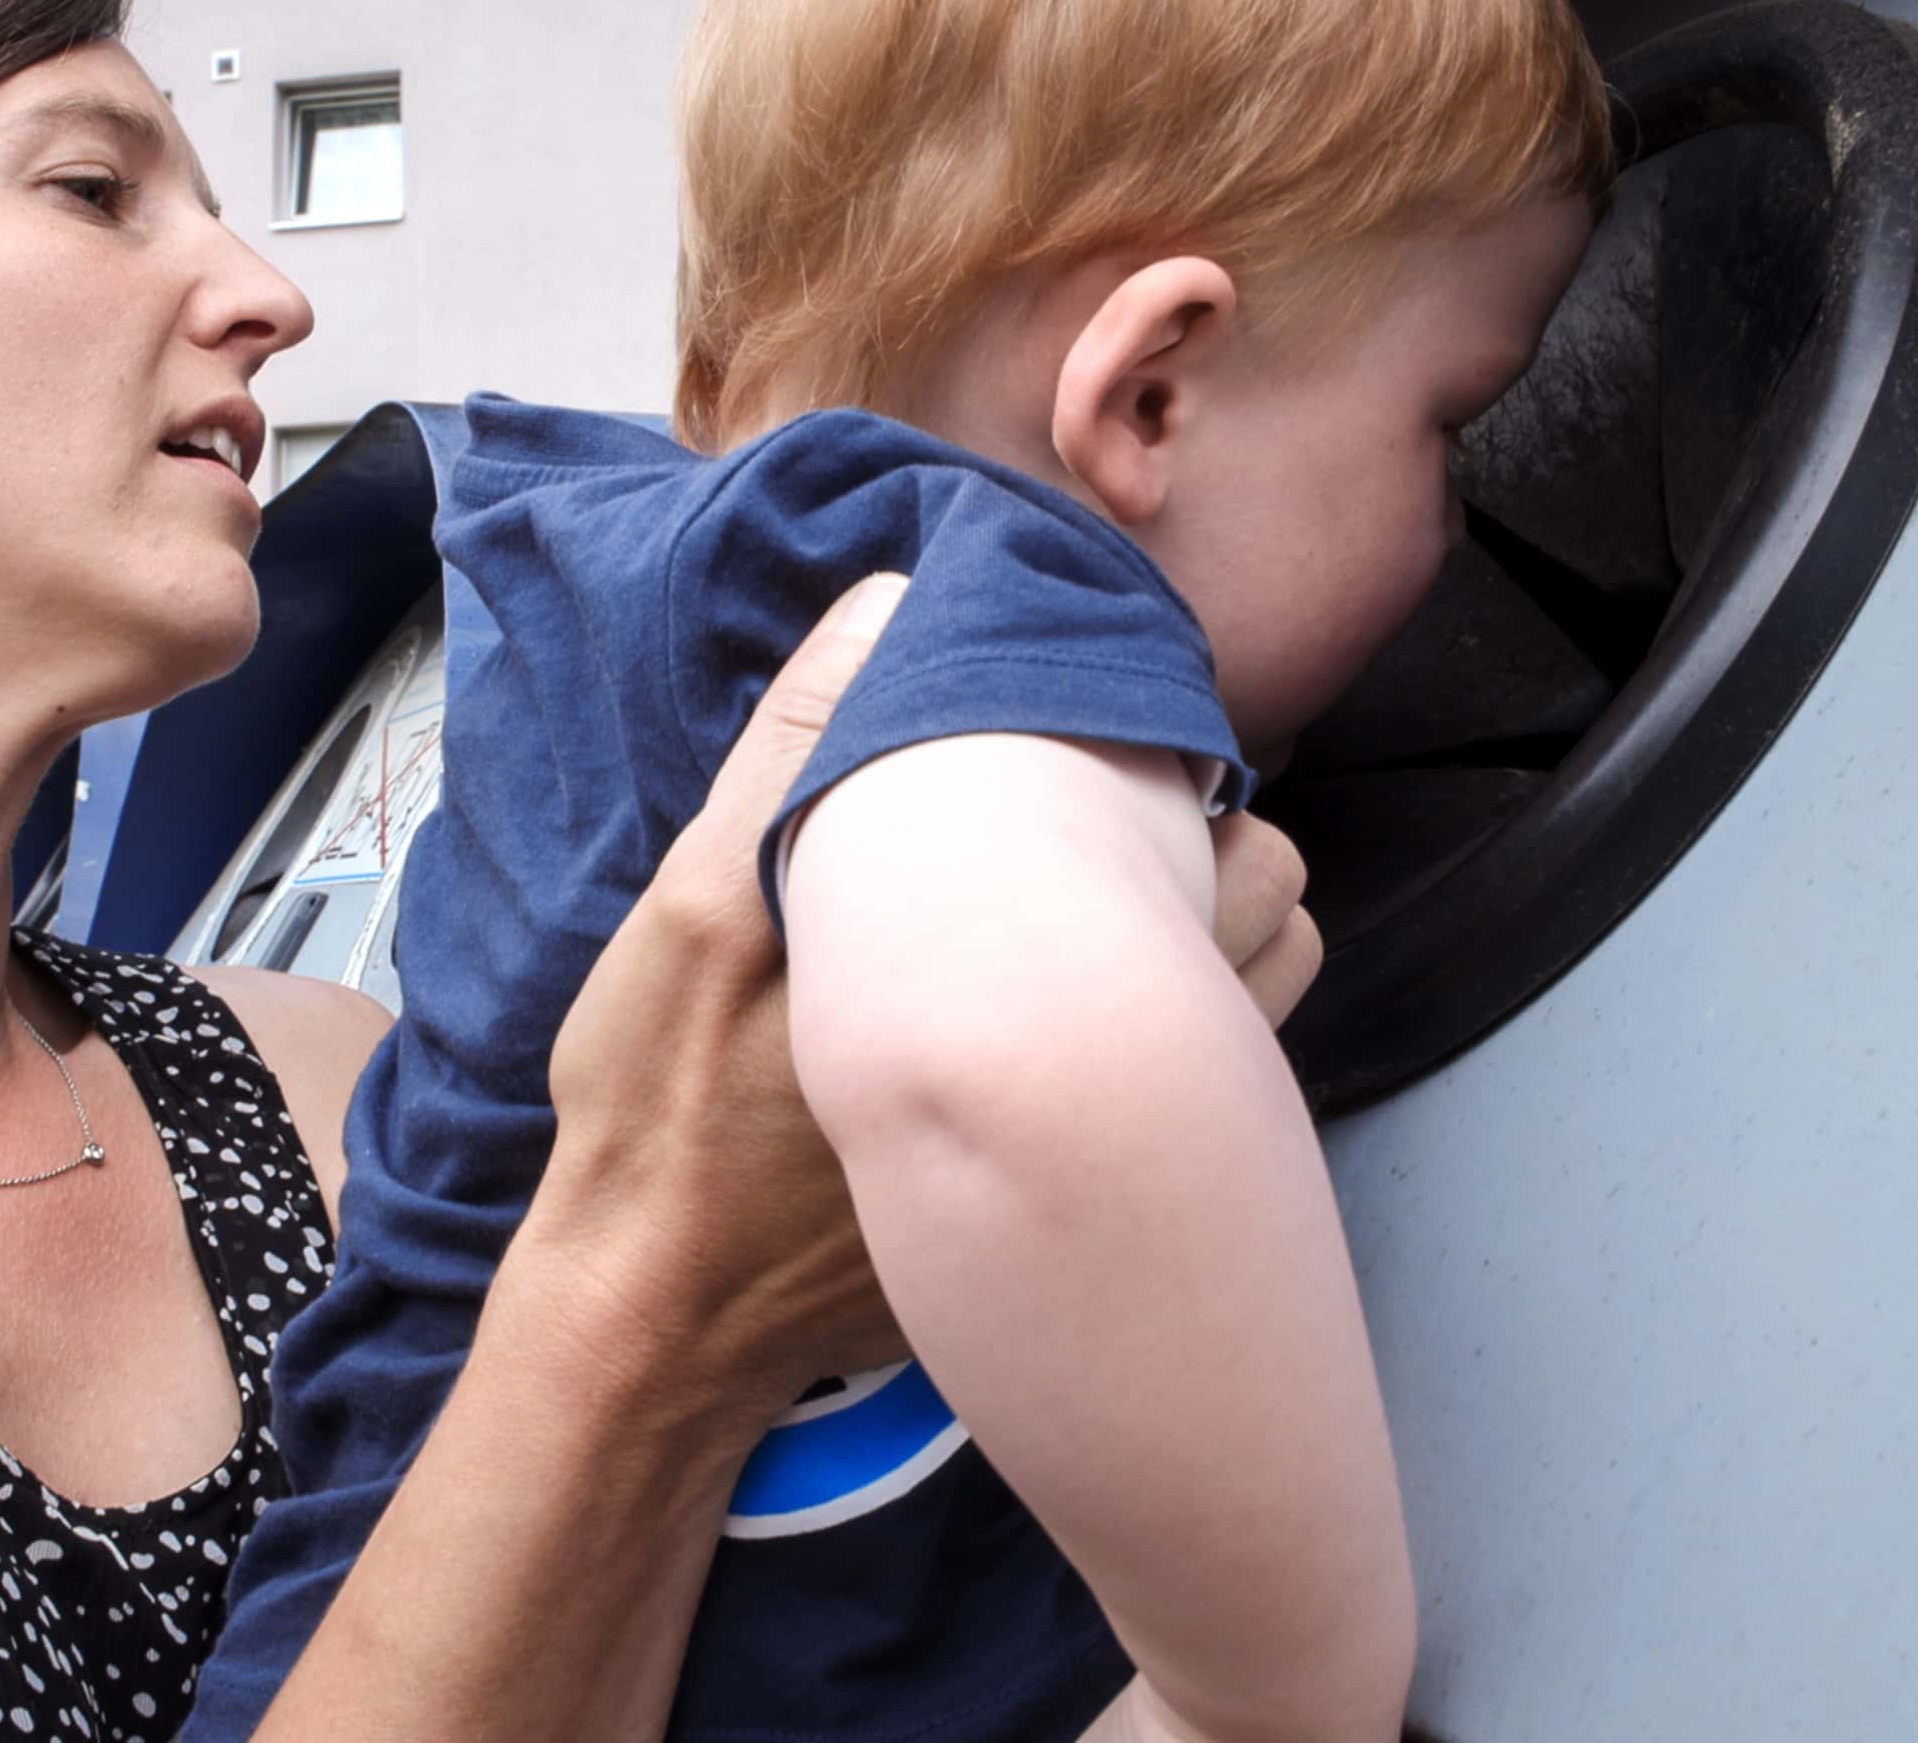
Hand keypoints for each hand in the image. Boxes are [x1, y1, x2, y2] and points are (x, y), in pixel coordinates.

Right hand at [529, 575, 1324, 1409]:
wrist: (661, 1314)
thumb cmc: (667, 1104)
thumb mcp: (696, 904)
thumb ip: (801, 751)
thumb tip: (895, 603)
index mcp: (1013, 964)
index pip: (1201, 828)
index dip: (1167, 758)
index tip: (1097, 725)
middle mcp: (1096, 1062)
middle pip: (1256, 910)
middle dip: (1204, 838)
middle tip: (1106, 806)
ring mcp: (1102, 1144)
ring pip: (1245, 999)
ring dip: (1202, 931)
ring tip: (1095, 898)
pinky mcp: (1078, 1197)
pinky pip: (1191, 1089)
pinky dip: (1166, 1028)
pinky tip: (1063, 1009)